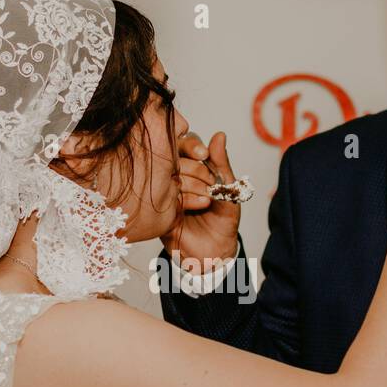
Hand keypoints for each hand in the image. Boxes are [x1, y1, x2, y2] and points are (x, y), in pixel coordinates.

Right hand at [161, 131, 240, 268]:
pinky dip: (181, 199)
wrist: (216, 252)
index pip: (185, 143)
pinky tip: (194, 208)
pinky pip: (163, 195)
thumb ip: (222, 163)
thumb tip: (220, 134)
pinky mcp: (158, 209)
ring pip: (168, 175)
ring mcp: (165, 191)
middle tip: (211, 184)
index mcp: (192, 167)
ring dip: (191, 185)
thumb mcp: (228, 189)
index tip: (203, 154)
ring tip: (207, 201)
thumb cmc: (222, 219)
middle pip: (174, 156)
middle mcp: (175, 176)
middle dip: (196, 169)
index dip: (192, 145)